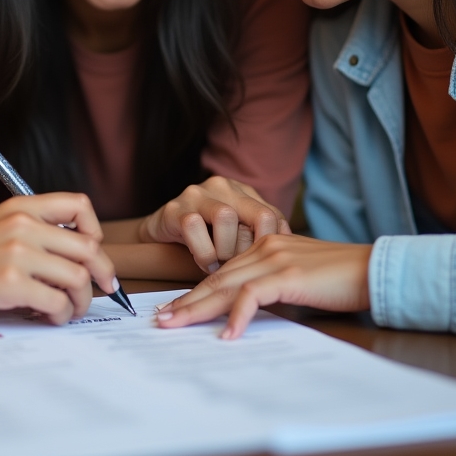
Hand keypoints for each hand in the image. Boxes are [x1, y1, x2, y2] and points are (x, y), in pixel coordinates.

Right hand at [0, 193, 116, 325]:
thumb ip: (28, 234)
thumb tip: (70, 260)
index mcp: (20, 207)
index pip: (79, 205)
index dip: (95, 233)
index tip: (94, 256)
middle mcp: (22, 225)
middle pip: (88, 248)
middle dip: (101, 276)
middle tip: (98, 293)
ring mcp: (16, 253)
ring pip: (78, 278)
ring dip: (80, 302)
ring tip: (65, 311)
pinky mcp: (7, 284)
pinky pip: (57, 302)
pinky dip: (60, 315)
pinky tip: (46, 318)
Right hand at [138, 176, 289, 272]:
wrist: (162, 233)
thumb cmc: (207, 239)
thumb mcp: (237, 235)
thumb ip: (259, 238)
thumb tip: (292, 257)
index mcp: (242, 191)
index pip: (272, 215)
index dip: (276, 245)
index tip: (270, 266)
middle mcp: (222, 186)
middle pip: (255, 215)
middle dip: (250, 250)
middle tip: (242, 269)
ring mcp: (196, 194)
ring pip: (225, 217)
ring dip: (225, 250)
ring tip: (220, 265)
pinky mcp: (175, 208)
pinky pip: (194, 228)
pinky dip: (203, 253)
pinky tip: (204, 264)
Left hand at [156, 235, 372, 338]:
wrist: (374, 268)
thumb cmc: (342, 278)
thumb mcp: (300, 278)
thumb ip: (274, 286)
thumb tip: (250, 310)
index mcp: (265, 245)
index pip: (223, 271)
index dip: (197, 291)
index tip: (176, 309)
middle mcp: (264, 248)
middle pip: (216, 277)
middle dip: (186, 301)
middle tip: (161, 319)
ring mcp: (275, 259)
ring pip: (225, 285)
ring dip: (198, 308)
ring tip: (175, 325)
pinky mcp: (288, 275)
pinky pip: (253, 296)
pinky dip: (237, 316)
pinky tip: (227, 336)